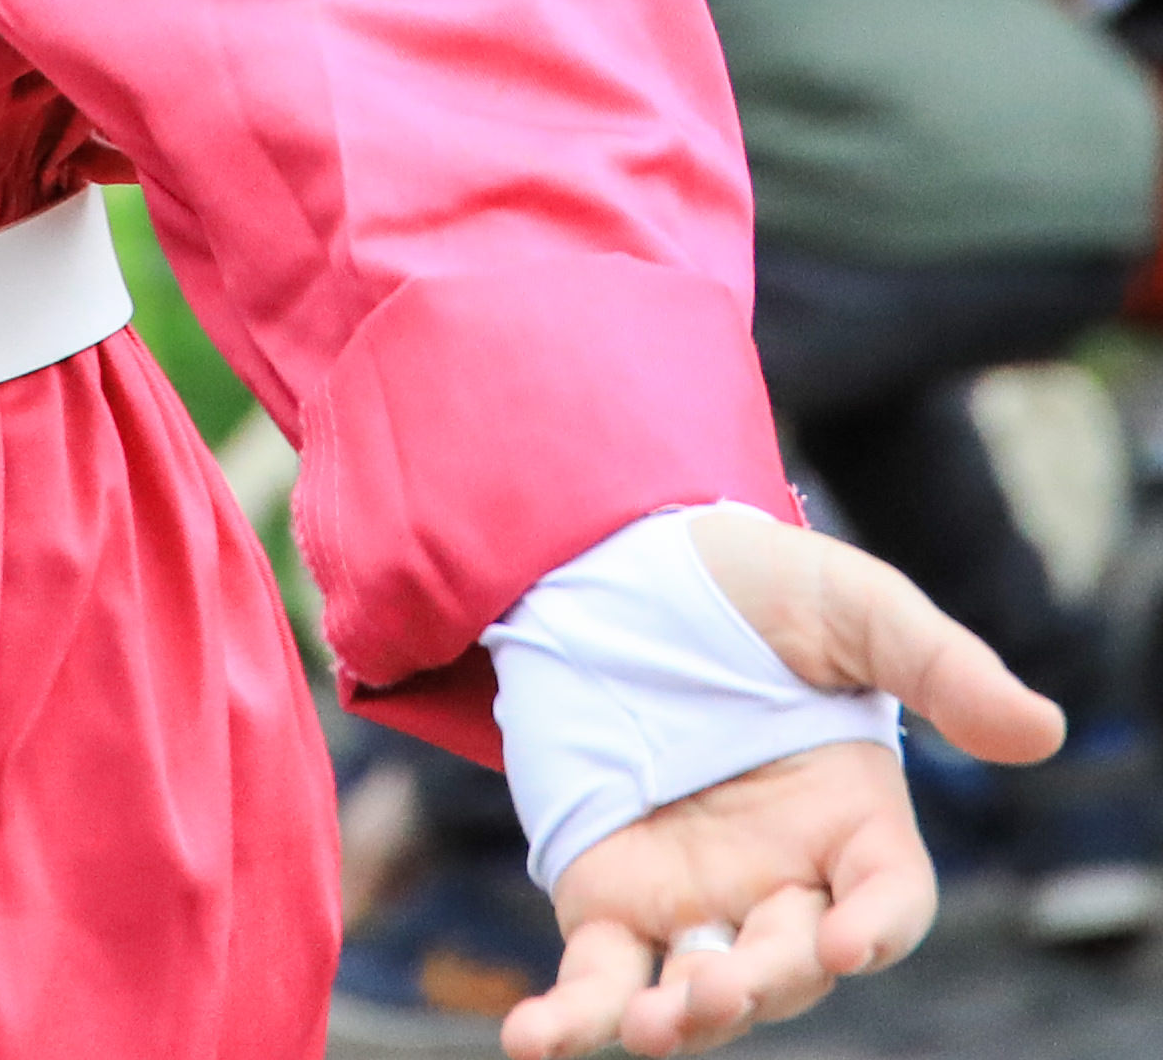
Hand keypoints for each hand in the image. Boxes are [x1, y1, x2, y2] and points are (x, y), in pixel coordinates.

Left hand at [501, 504, 1059, 1055]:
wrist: (622, 563)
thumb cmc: (755, 588)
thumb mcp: (847, 603)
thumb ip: (935, 663)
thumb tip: (1039, 728)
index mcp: (853, 827)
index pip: (886, 903)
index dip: (876, 930)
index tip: (846, 941)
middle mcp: (784, 882)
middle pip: (791, 961)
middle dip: (763, 981)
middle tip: (723, 985)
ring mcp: (696, 897)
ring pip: (701, 985)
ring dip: (682, 1015)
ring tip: (654, 1023)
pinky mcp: (610, 891)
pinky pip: (598, 974)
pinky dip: (573, 1018)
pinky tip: (537, 1044)